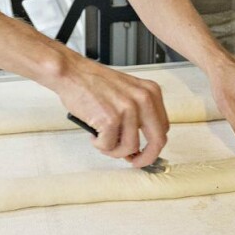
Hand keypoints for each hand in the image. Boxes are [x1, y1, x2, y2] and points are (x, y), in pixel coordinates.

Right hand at [54, 58, 169, 167]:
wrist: (72, 73)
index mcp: (151, 92)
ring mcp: (128, 109)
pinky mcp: (110, 119)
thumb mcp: (127, 91)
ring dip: (114, 150)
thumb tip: (140, 143)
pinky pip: (109, 146)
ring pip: (130, 148)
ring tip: (102, 140)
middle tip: (133, 161)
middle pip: (157, 141)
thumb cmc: (94, 82)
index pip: (163, 127)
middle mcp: (143, 99)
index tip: (144, 151)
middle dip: (145, 157)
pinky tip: (93, 134)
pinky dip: (99, 145)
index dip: (153, 144)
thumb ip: (138, 113)